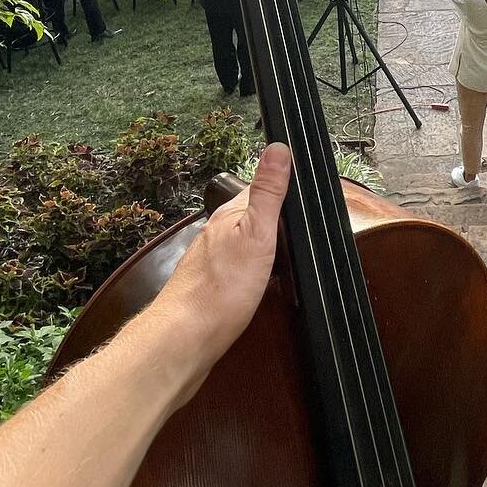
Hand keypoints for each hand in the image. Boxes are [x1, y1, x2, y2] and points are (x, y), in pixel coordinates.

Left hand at [149, 143, 291, 397]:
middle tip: (299, 226)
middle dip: (273, 219)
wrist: (185, 339)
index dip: (281, 188)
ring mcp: (210, 261)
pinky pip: (235, 269)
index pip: (260, 188)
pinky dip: (251, 270)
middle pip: (250, 216)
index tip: (302, 189)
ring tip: (285, 253)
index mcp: (229, 215)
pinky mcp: (209, 287)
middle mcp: (216, 233)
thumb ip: (268, 193)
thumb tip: (278, 147)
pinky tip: (259, 282)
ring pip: (241, 243)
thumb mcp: (257, 234)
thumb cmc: (221, 290)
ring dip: (262, 245)